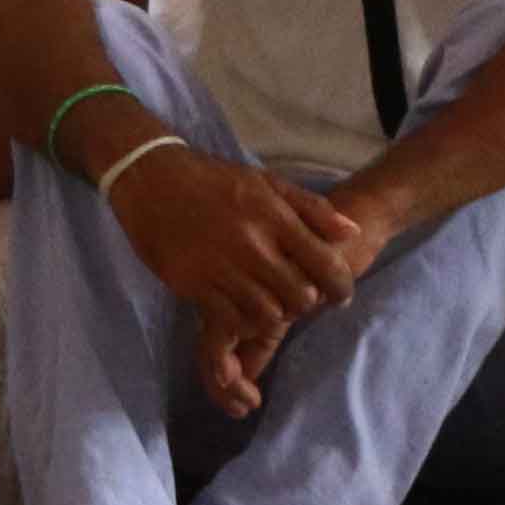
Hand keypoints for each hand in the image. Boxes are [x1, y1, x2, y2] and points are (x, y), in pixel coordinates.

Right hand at [107, 143, 365, 346]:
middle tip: (300, 299)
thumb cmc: (215, 181)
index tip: (339, 295)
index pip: (325, 265)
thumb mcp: (267, 183)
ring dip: (275, 315)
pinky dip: (243, 324)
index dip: (340, 288)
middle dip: (307, 304)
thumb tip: (352, 233)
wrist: (152, 181)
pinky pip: (231, 321)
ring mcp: (222, 267)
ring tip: (271, 304)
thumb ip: (311, 209)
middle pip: (300, 297)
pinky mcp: (194, 285)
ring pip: (268, 315)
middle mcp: (252, 244)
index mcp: (275, 216)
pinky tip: (242, 311)